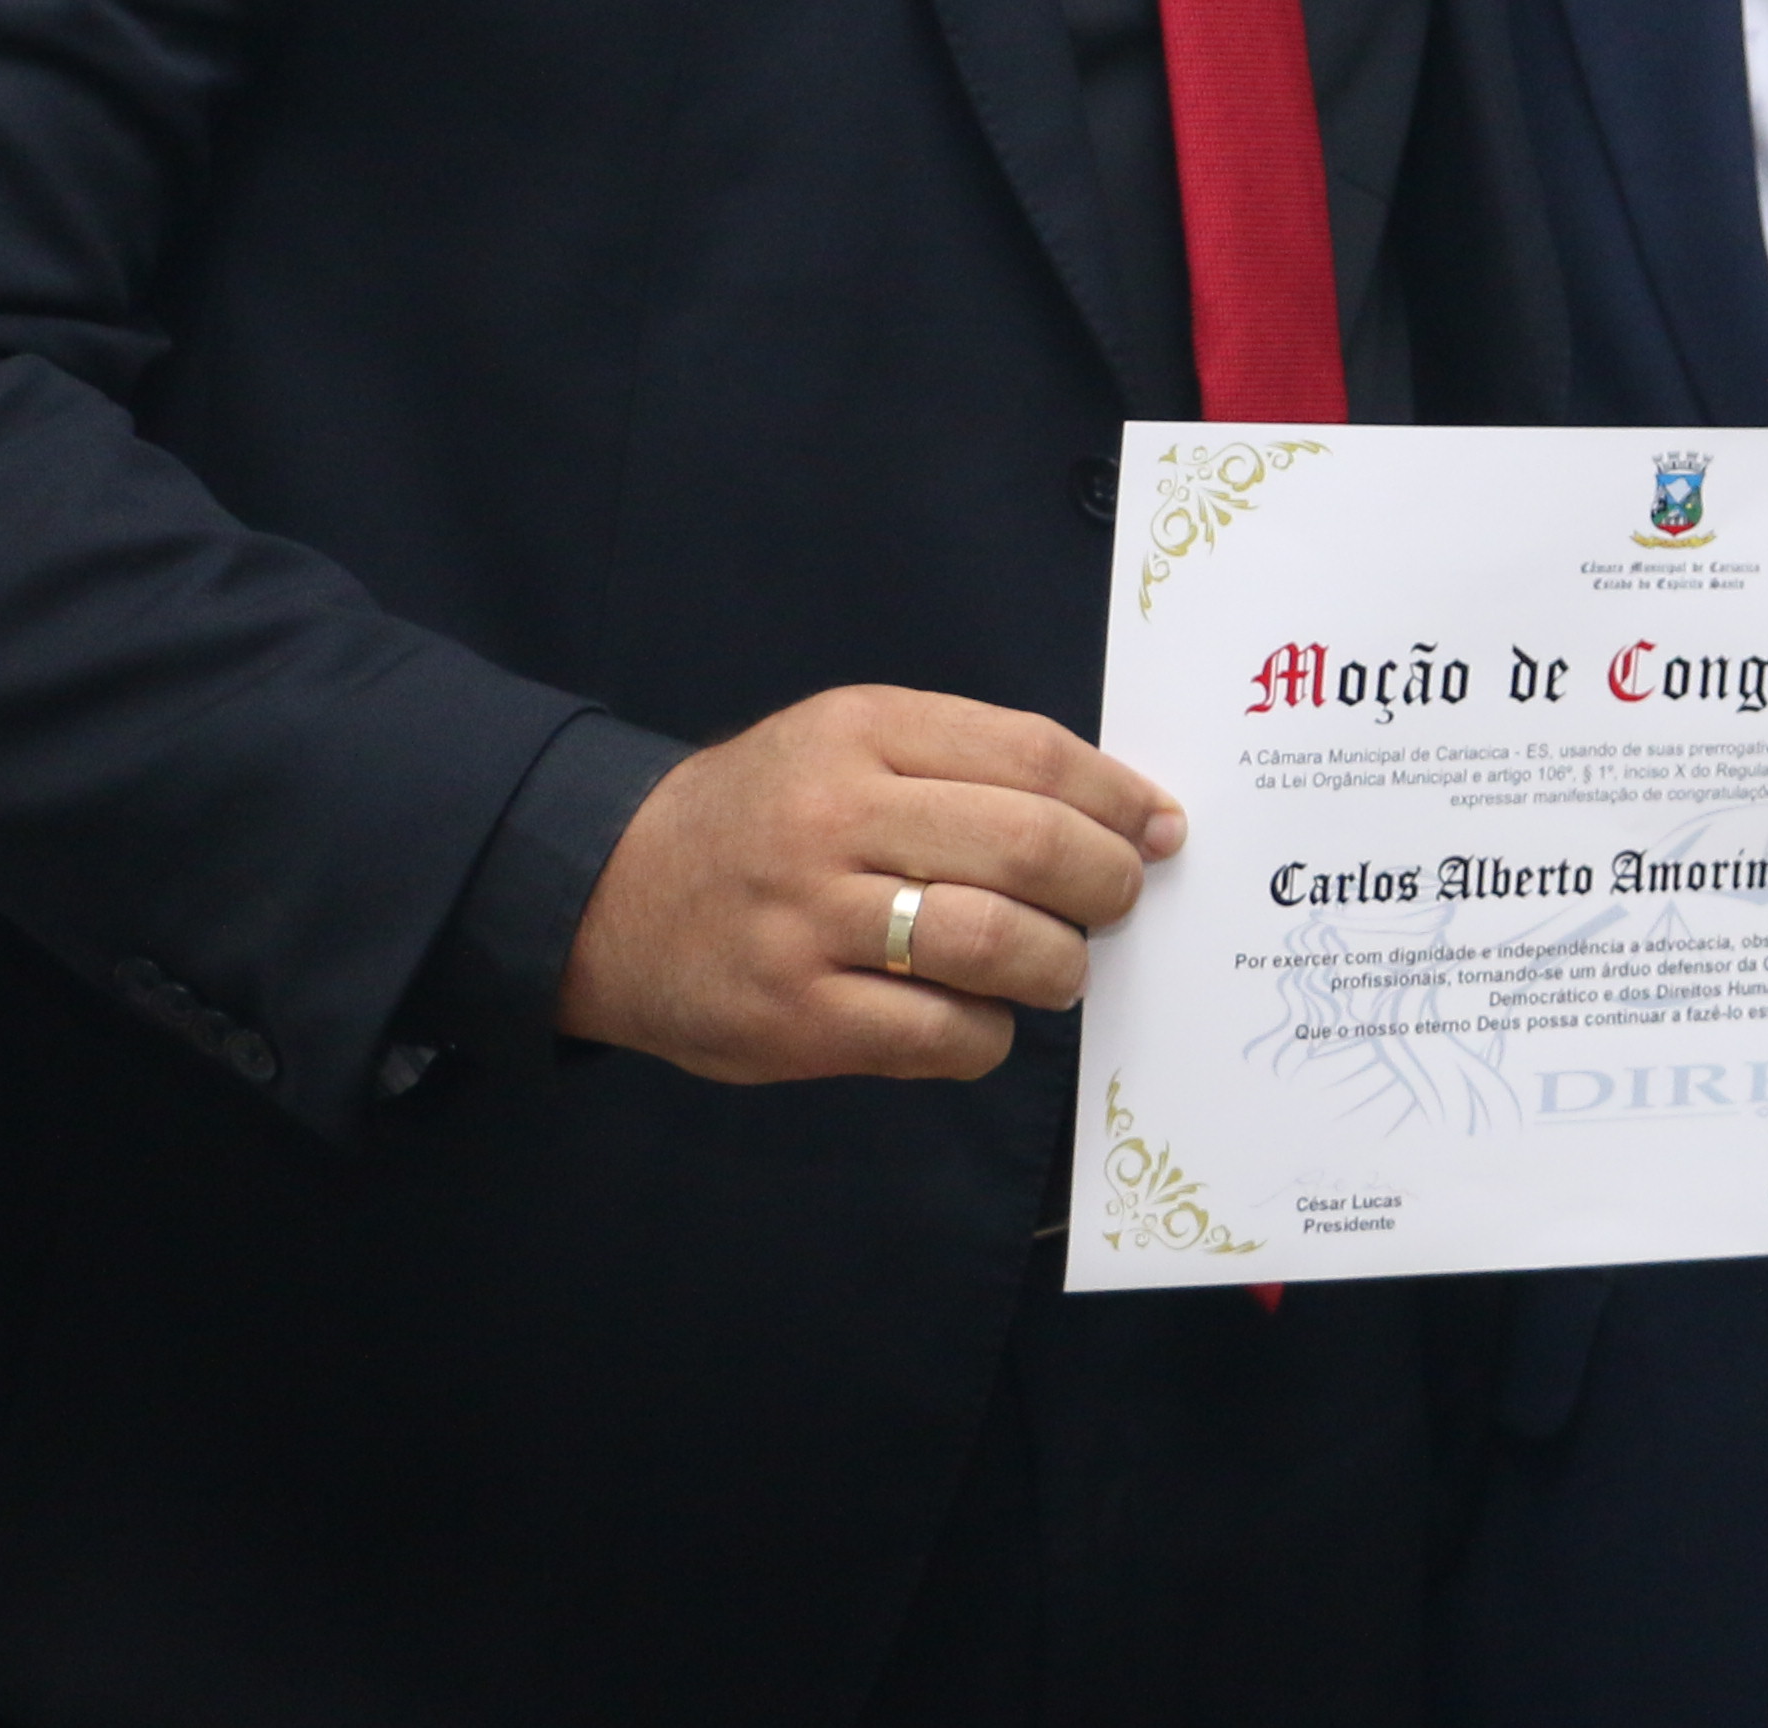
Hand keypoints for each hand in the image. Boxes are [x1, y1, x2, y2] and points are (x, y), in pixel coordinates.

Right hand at [552, 686, 1182, 1085]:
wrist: (607, 892)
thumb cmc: (765, 815)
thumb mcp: (848, 743)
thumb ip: (966, 762)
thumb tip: (1120, 812)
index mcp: (862, 733)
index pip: (1033, 756)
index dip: (1118, 798)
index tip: (1159, 828)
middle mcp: (835, 819)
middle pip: (1029, 848)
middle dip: (1106, 883)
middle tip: (1119, 903)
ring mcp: (810, 924)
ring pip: (996, 944)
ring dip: (1059, 966)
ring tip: (1060, 968)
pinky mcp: (794, 1019)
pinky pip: (941, 1034)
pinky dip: (988, 1034)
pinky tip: (980, 1019)